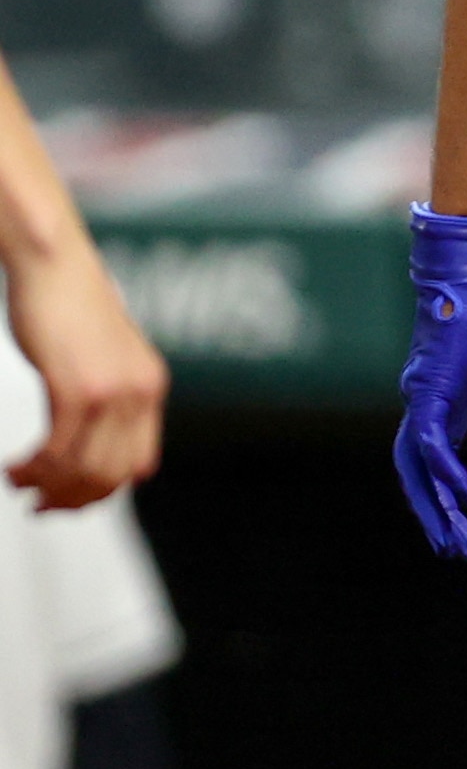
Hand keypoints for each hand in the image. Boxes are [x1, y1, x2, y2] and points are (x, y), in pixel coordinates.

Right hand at [7, 246, 166, 507]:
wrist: (54, 263)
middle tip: (36, 504)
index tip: (64, 499)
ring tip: (18, 481)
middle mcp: (141, 392)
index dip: (100, 492)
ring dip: (47, 486)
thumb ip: (104, 396)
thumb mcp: (100, 358)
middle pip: (112, 476)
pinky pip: (60, 450)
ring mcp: (114, 391)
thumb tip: (86, 443)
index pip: (138, 465)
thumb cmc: (66, 308)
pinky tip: (14, 466)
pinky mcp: (79, 386)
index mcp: (150, 388)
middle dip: (71, 499)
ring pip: (85, 469)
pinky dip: (35, 468)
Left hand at [391, 207, 466, 560]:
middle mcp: (422, 413)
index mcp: (441, 412)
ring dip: (434, 508)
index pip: (434, 470)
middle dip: (437, 520)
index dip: (446, 505)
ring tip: (454, 542)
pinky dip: (443, 469)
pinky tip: (461, 496)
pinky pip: (428, 439)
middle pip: (419, 479)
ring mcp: (421, 401)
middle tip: (458, 558)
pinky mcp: (428, 389)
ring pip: (417, 467)